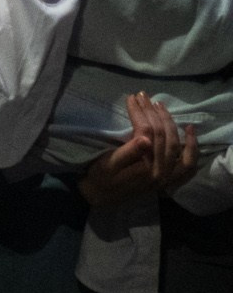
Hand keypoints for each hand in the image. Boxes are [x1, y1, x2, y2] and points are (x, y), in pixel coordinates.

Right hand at [79, 93, 199, 207]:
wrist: (102, 196)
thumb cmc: (101, 177)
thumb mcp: (109, 164)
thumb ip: (128, 152)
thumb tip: (144, 138)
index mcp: (146, 169)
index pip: (148, 133)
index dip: (140, 113)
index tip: (131, 98)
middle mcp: (162, 173)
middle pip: (164, 137)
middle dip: (153, 113)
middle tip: (143, 96)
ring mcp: (168, 177)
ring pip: (177, 146)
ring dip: (170, 123)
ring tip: (159, 105)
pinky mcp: (169, 178)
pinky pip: (188, 163)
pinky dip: (192, 147)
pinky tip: (189, 130)